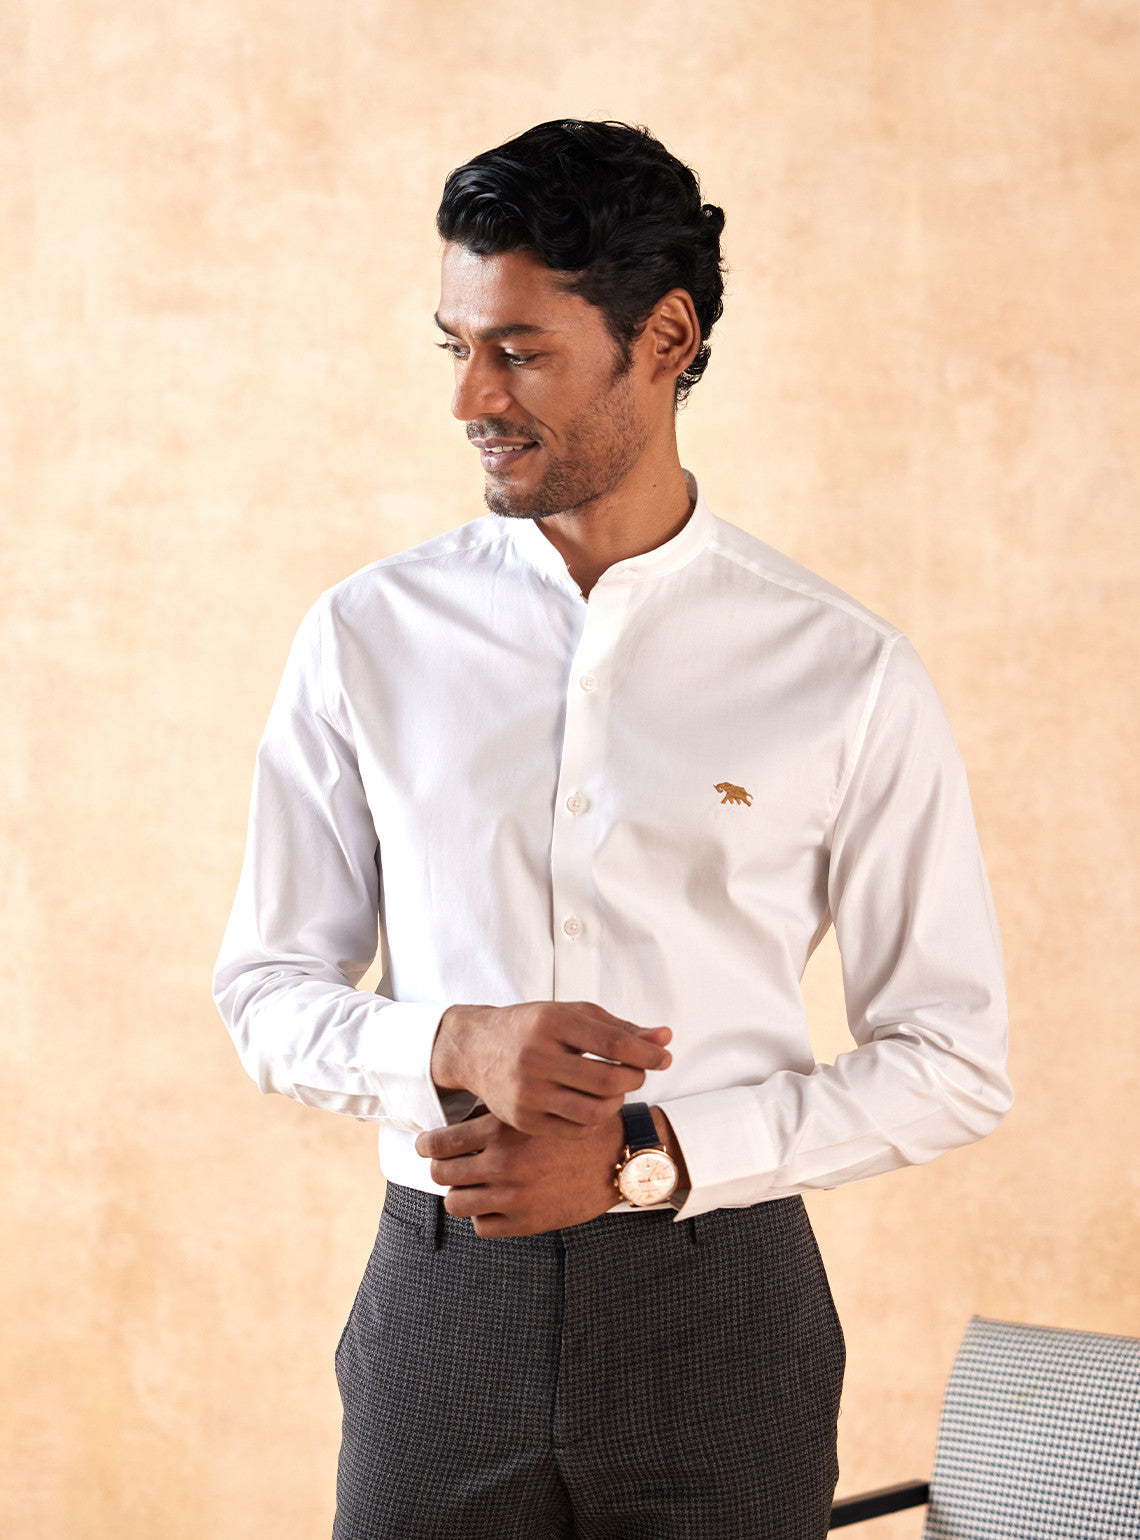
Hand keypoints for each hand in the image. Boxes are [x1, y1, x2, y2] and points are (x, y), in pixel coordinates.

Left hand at [415, 1111, 625, 1236]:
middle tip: (447, 1166)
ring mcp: (514, 1195)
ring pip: (456, 1204)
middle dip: (440, 1169)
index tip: (427, 1146)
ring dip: (460, 1194)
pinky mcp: (528, 1222)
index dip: (427, 1145)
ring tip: (469, 1187)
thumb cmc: (574, 1126)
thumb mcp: (533, 1108)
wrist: (619, 1155)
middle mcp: (504, 1162)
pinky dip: (483, 1216)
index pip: (439, 1143)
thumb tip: (450, 1124)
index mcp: (502, 1128)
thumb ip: (494, 1116)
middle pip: (441, 1174)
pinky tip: (494, 1204)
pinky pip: (482, 1226)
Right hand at [430, 1000, 671, 1137]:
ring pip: (594, 1111)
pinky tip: (595, 1104)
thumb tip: (666, 1037)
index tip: (664, 1057)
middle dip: (635, 1079)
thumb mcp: (573, 1015)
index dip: (647, 1053)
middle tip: (637, 1073)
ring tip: (616, 1090)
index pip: (613, 1044)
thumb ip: (619, 1028)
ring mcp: (527, 1092)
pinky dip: (596, 1119)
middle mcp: (536, 1057)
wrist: (476, 1049)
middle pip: (607, 1081)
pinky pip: (576, 1130)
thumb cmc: (533, 1027)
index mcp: (551, 1022)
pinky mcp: (522, 1120)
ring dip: (618, 1103)